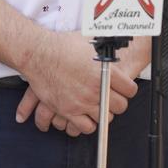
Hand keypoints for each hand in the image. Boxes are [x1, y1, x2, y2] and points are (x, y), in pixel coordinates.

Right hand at [14, 31, 136, 133]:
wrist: (38, 53)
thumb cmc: (62, 45)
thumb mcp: (90, 41)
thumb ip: (105, 48)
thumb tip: (116, 43)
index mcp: (105, 71)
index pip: (130, 89)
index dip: (128, 89)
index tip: (125, 89)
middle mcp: (96, 88)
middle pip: (120, 106)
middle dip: (118, 102)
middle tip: (112, 98)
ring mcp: (82, 101)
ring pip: (105, 118)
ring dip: (104, 113)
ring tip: (99, 106)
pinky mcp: (68, 110)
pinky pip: (86, 127)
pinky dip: (88, 124)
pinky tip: (87, 116)